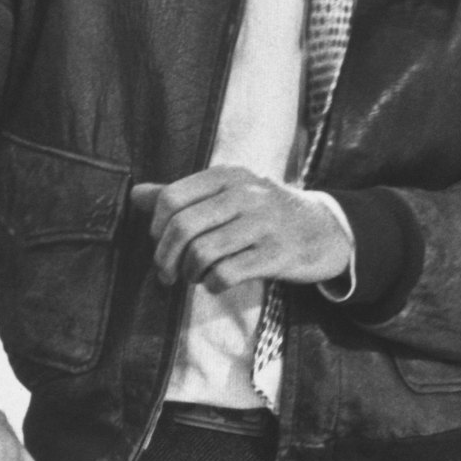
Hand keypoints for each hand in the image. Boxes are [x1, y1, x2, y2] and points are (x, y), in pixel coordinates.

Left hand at [131, 167, 350, 294]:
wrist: (326, 230)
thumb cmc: (266, 214)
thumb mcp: (229, 193)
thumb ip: (183, 195)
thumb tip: (134, 194)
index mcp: (229, 176)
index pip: (171, 198)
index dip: (156, 227)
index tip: (159, 243)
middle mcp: (246, 194)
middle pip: (182, 227)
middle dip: (165, 258)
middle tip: (166, 274)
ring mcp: (264, 224)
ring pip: (202, 253)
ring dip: (189, 273)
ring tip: (195, 276)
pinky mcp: (277, 254)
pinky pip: (226, 274)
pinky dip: (212, 284)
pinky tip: (217, 283)